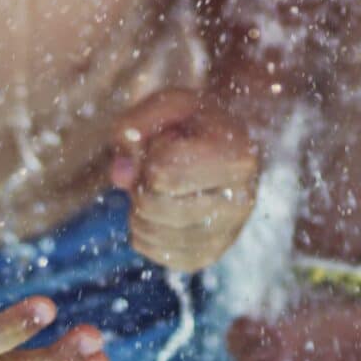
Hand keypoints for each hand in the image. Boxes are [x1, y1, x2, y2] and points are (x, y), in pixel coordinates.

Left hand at [109, 88, 259, 270]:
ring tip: (161, 186)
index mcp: (238, 157)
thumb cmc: (195, 122)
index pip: (162, 170)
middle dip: (140, 183)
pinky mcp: (209, 255)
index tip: (169, 140)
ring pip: (150, 233)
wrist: (229, 145)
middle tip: (156, 166)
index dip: (151, 152)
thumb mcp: (168, 104)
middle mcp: (241, 201)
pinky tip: (161, 209)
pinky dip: (146, 231)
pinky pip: (156, 253)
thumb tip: (119, 177)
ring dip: (139, 207)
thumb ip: (135, 126)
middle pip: (152, 205)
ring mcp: (227, 233)